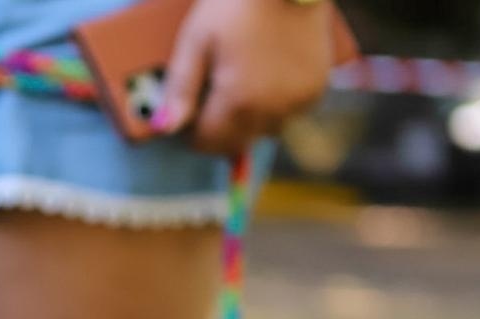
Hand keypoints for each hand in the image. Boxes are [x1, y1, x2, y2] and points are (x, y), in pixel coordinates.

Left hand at [153, 0, 334, 154]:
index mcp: (239, 102)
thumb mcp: (196, 40)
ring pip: (263, 131)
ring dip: (249, 117)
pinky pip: (288, 113)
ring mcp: (298, 101)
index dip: (192, 129)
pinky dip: (274, 103)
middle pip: (235, 142)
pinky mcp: (315, 90)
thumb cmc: (238, 2)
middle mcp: (272, 110)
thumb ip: (180, 89)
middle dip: (219, 125)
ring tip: (243, 76)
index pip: (207, 143)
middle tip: (214, 87)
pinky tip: (268, 72)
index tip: (190, 106)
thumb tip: (164, 129)